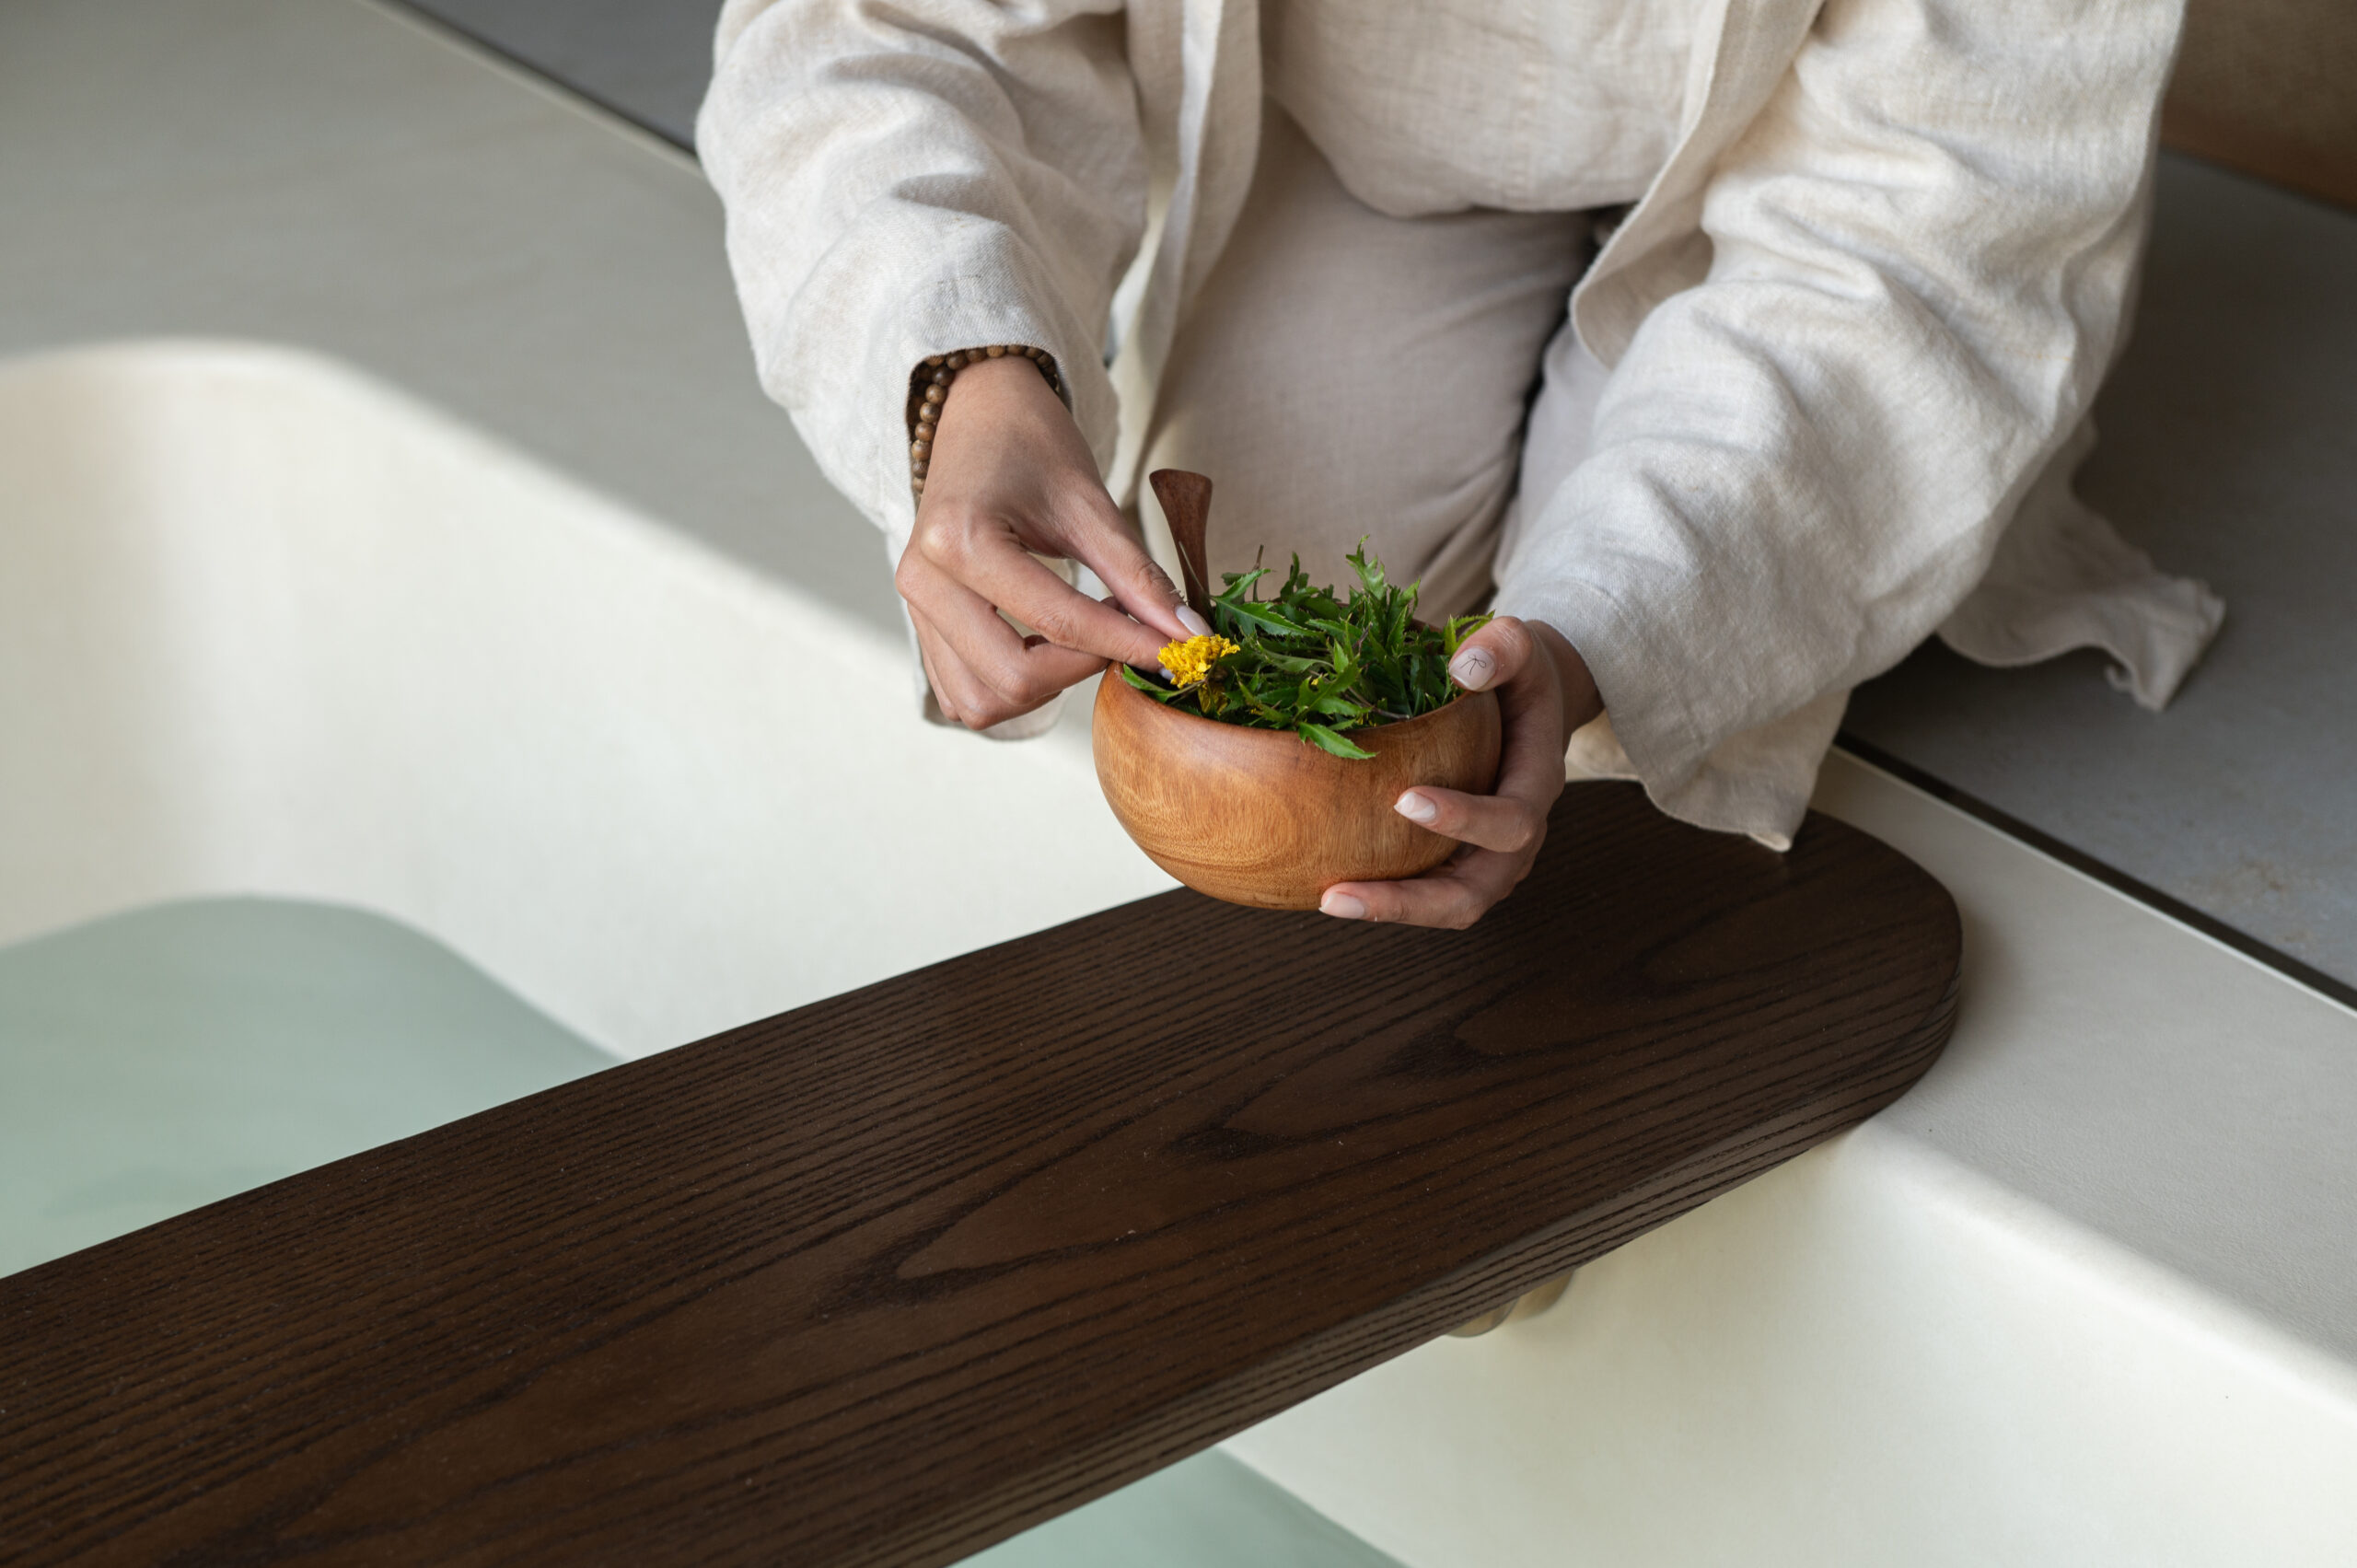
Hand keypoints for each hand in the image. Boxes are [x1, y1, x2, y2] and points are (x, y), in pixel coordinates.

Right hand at [901, 356, 1204, 728]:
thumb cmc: (1030, 444)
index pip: (1058, 621)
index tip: (1179, 652)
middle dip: (1081, 669)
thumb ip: (1138, 575)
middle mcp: (925, 580)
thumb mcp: (1090, 503)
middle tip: (1122, 632)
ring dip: (1044, 689)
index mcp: (962, 539)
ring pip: (981, 701)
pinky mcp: (920, 625)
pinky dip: (1011, 690)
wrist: (978, 413)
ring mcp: (914, 607)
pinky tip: (1046, 649)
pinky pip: (962, 695)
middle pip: (1013, 677)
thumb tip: (1187, 634)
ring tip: (1082, 639)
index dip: (1128, 644)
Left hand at [1318, 617, 1601, 928]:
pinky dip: (1381, 893)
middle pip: (1472, 895)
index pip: (1511, 822)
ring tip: (1326, 900)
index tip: (1404, 800)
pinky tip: (1326, 883)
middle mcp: (1517, 839)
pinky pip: (1422, 890)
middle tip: (1337, 895)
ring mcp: (1485, 858)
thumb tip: (1463, 667)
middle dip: (1408, 903)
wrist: (1528, 707)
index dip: (1464, 820)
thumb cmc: (1518, 674)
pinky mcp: (1454, 861)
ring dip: (1388, 909)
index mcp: (1536, 788)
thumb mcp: (1523, 646)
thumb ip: (1503, 645)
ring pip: (1444, 906)